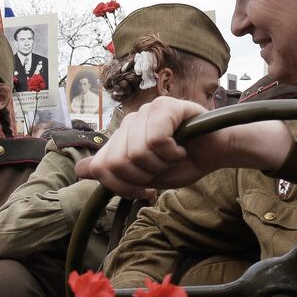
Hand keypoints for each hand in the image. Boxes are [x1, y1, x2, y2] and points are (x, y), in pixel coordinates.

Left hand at [75, 96, 291, 196]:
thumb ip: (113, 172)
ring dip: (160, 165)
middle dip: (143, 177)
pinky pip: (156, 139)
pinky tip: (180, 148)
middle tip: (162, 170)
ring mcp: (146, 111)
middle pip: (118, 162)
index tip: (143, 190)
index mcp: (122, 138)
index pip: (102, 166)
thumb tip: (80, 170)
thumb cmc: (184, 164)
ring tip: (173, 157)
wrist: (216, 154)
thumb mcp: (144, 177)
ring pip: (137, 152)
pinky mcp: (165, 106)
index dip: (122, 186)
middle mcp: (130, 122)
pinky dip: (171, 152)